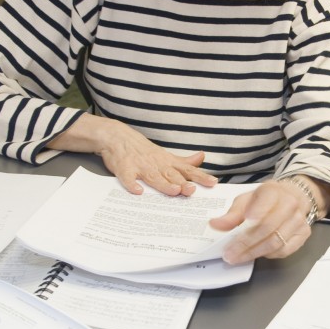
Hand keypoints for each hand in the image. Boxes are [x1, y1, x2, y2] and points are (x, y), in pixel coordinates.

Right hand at [87, 117, 216, 196]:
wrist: (117, 137)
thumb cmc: (143, 150)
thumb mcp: (165, 155)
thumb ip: (183, 161)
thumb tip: (202, 158)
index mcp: (167, 162)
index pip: (187, 170)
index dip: (200, 176)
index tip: (213, 183)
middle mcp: (156, 164)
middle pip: (171, 175)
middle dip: (183, 183)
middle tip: (192, 191)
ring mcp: (140, 166)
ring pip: (153, 177)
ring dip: (163, 184)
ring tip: (173, 191)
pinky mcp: (124, 168)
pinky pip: (128, 178)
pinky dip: (132, 184)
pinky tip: (137, 191)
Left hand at [209, 179, 318, 263]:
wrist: (291, 197)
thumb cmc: (264, 200)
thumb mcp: (246, 200)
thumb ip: (232, 214)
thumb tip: (215, 225)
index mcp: (273, 191)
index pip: (265, 204)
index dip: (254, 216)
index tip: (239, 229)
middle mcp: (290, 205)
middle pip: (268, 228)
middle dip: (246, 244)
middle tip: (229, 254)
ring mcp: (299, 220)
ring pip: (276, 242)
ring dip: (254, 253)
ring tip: (237, 258)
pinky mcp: (303, 234)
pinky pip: (284, 250)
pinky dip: (268, 255)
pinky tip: (255, 254)